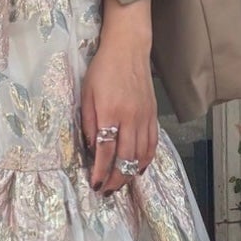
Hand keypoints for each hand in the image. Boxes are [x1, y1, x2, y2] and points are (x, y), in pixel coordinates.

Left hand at [81, 28, 157, 193]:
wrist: (128, 49)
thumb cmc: (103, 69)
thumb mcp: (87, 94)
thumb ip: (88, 122)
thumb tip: (91, 147)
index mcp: (111, 112)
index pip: (106, 150)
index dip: (100, 170)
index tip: (95, 184)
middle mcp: (131, 118)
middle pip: (125, 158)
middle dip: (115, 179)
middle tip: (107, 191)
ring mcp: (145, 117)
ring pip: (141, 154)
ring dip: (130, 174)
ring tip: (119, 184)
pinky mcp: (153, 115)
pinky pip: (152, 143)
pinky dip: (146, 160)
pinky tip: (137, 168)